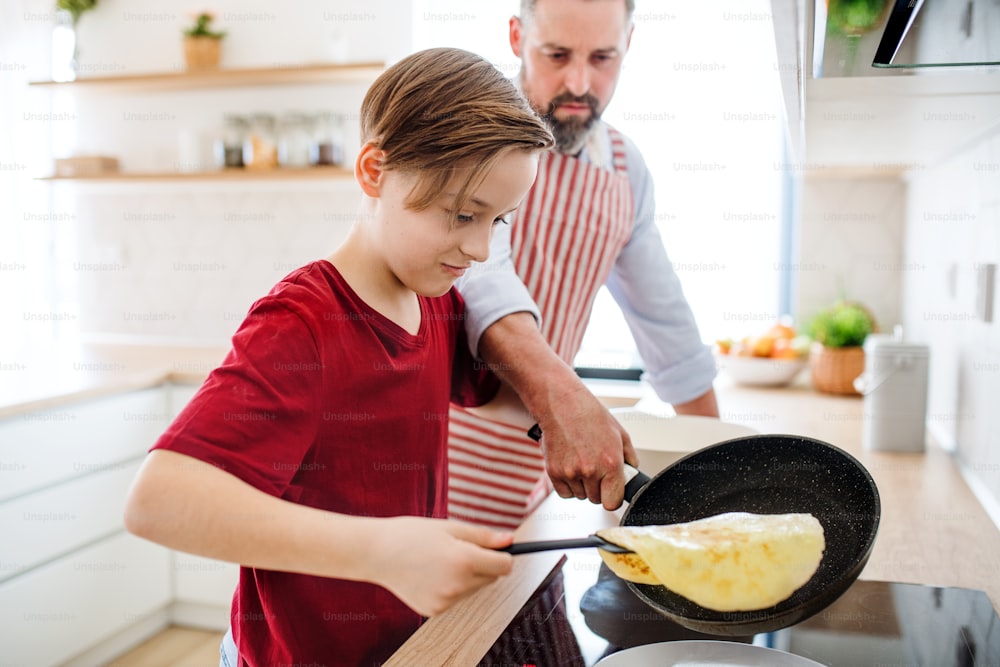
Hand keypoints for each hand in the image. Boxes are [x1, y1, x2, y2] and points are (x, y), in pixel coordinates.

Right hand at [368, 517, 513, 617]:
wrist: (376, 553)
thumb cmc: (411, 534)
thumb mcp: (450, 527)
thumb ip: (483, 536)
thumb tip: (509, 540)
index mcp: (464, 560)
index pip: (505, 566)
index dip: (504, 555)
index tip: (496, 549)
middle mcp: (458, 585)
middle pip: (491, 578)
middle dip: (484, 564)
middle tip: (460, 548)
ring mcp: (446, 601)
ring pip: (473, 588)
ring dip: (467, 576)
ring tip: (440, 560)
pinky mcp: (434, 610)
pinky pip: (455, 598)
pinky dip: (450, 587)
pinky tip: (430, 574)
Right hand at [535, 384, 638, 509]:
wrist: (562, 406)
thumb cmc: (590, 416)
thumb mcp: (620, 434)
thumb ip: (630, 458)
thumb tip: (632, 473)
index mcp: (610, 463)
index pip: (613, 502)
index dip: (613, 497)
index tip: (611, 492)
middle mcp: (590, 470)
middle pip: (596, 500)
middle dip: (597, 488)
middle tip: (595, 470)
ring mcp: (570, 473)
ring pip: (580, 496)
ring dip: (582, 486)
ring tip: (581, 463)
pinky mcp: (554, 472)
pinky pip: (565, 493)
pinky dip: (568, 485)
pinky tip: (570, 467)